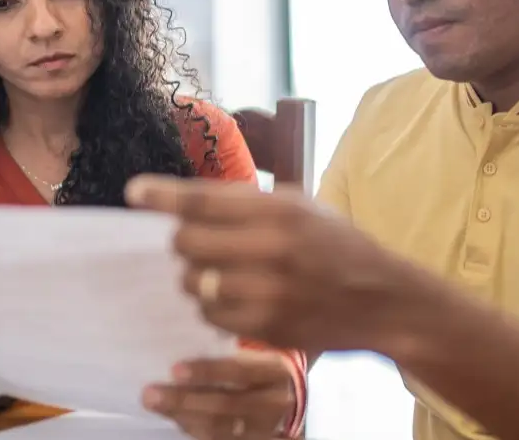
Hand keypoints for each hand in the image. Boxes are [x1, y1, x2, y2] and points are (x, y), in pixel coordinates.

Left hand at [125, 175, 422, 354]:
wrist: (384, 300)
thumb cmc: (336, 246)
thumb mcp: (301, 207)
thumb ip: (247, 202)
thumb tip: (184, 199)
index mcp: (280, 210)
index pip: (203, 199)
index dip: (162, 196)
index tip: (134, 193)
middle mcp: (272, 248)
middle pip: (187, 242)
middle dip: (181, 242)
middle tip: (193, 242)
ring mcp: (269, 291)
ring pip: (194, 282)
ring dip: (195, 276)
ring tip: (219, 271)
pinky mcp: (267, 326)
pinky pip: (210, 315)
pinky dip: (212, 306)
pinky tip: (233, 297)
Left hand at [143, 349, 295, 439]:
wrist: (293, 389)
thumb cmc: (267, 357)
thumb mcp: (261, 344)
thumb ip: (234, 338)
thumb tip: (188, 314)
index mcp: (276, 370)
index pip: (240, 373)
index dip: (207, 372)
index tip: (175, 369)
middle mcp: (275, 401)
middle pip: (226, 405)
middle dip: (184, 400)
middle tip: (150, 393)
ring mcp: (267, 427)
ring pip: (222, 428)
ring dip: (183, 417)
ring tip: (154, 404)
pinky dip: (194, 429)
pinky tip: (175, 419)